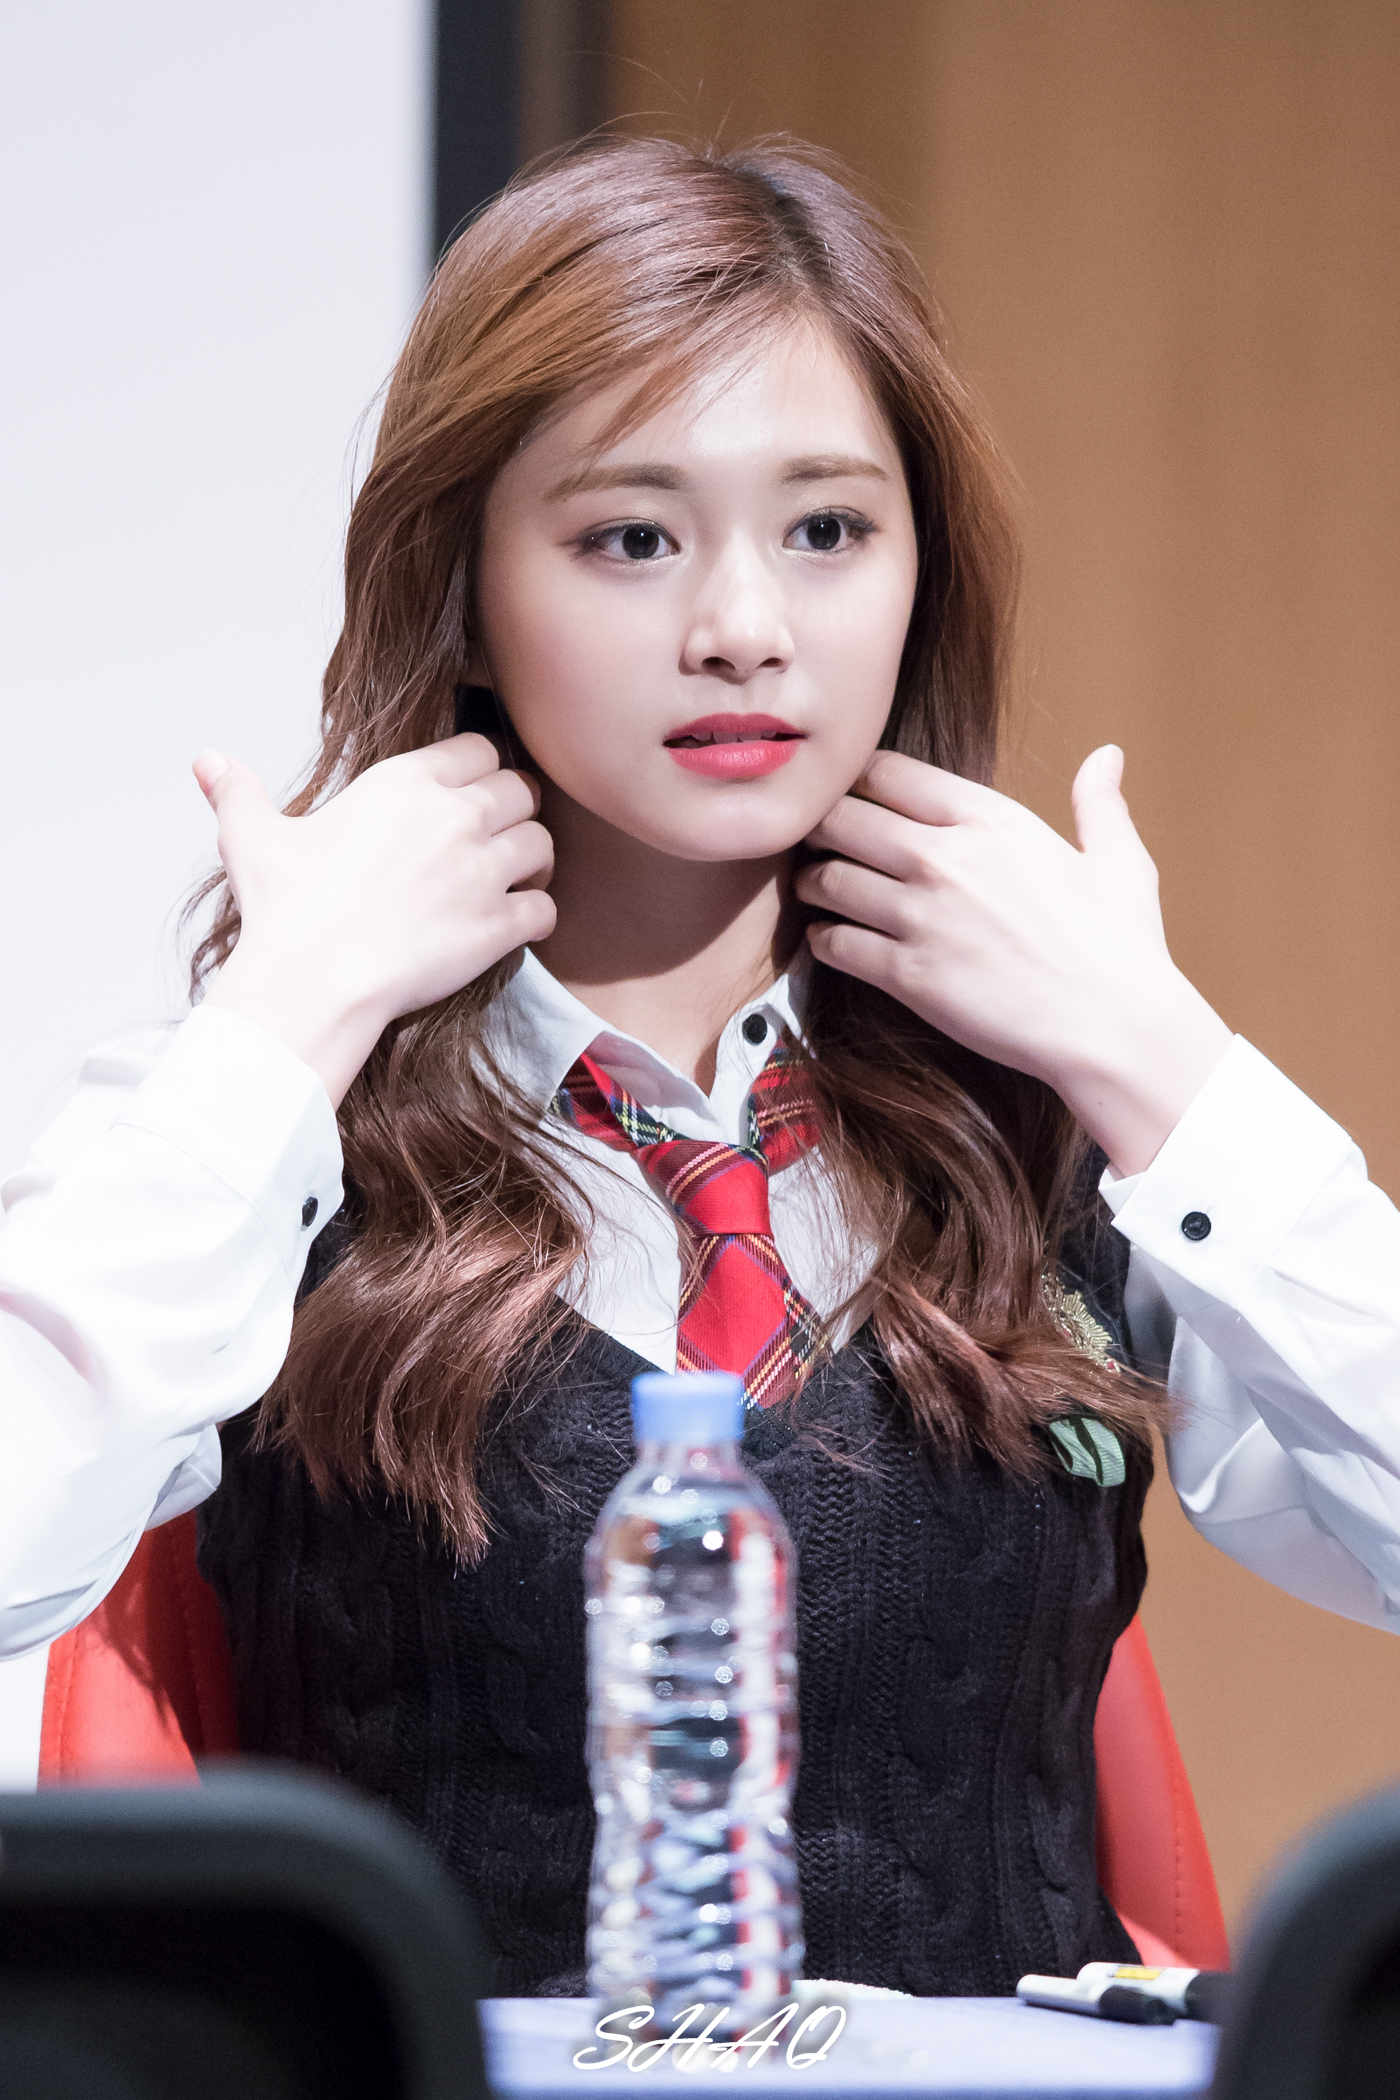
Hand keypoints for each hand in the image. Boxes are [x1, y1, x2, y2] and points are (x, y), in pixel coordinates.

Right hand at [194, 734, 554, 1104]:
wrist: (314, 978)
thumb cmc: (287, 910)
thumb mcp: (253, 837)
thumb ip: (239, 793)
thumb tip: (207, 762)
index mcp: (406, 782)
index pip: (479, 748)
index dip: (479, 769)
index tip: (470, 792)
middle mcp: (454, 817)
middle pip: (522, 790)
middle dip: (515, 810)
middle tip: (498, 836)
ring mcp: (483, 871)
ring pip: (543, 845)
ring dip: (533, 862)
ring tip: (515, 879)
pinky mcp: (499, 925)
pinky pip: (546, 909)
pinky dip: (538, 917)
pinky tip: (518, 925)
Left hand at [796, 745, 1231, 1174]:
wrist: (1112, 1026)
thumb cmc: (1121, 946)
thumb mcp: (1119, 861)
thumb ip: (1099, 803)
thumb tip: (1108, 754)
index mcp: (990, 819)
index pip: (888, 772)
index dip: (857, 779)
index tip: (850, 793)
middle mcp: (945, 857)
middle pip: (840, 818)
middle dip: (820, 825)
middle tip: (814, 841)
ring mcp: (921, 916)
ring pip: (827, 879)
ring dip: (812, 882)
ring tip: (816, 889)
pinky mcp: (907, 975)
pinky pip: (835, 945)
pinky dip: (823, 940)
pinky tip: (829, 941)